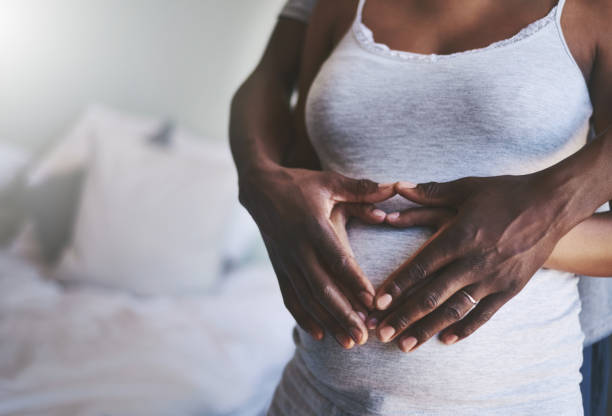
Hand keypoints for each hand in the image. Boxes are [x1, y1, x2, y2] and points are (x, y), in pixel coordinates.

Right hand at [239, 165, 394, 348]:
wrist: (260, 190)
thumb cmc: (301, 184)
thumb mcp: (330, 182)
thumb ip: (360, 189)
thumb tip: (392, 189)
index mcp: (313, 226)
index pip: (336, 258)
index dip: (354, 281)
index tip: (372, 303)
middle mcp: (298, 247)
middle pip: (322, 287)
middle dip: (343, 314)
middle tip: (364, 337)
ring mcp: (286, 261)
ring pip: (307, 298)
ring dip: (327, 321)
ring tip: (349, 342)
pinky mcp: (279, 268)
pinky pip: (290, 297)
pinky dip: (303, 317)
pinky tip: (319, 334)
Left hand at [372, 174, 574, 351]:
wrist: (552, 205)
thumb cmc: (504, 193)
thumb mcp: (465, 188)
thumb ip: (429, 192)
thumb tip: (396, 186)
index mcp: (459, 237)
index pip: (421, 267)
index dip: (397, 286)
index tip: (377, 304)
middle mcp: (473, 262)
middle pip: (432, 295)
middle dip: (404, 316)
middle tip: (381, 333)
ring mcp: (493, 278)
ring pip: (454, 310)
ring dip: (428, 329)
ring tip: (406, 345)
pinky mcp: (510, 288)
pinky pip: (484, 314)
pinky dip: (464, 329)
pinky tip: (445, 340)